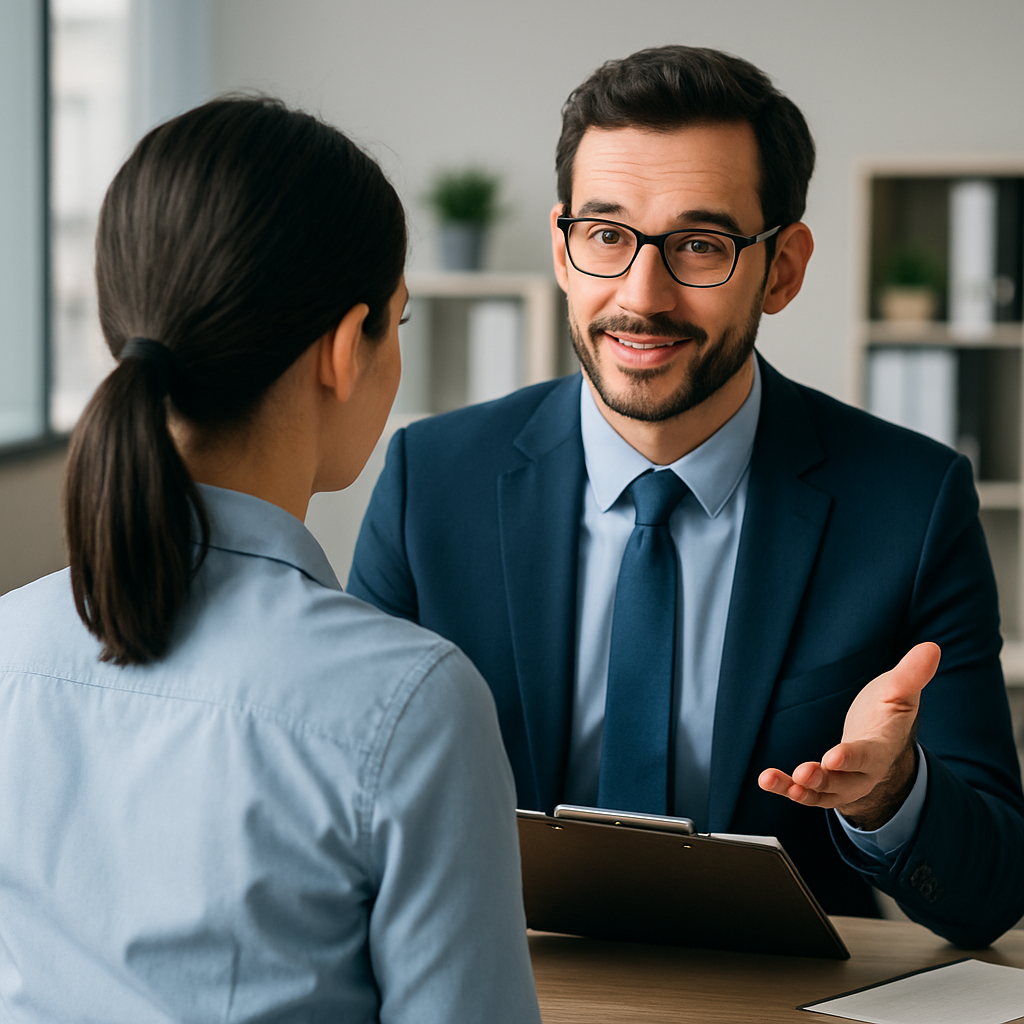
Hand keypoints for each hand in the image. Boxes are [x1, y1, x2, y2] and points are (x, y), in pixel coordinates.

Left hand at [757, 643, 939, 830]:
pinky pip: (804, 792)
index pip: (869, 756)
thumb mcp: (900, 690)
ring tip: (770, 779)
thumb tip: (932, 647)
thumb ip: (912, 674)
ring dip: (798, 789)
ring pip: (821, 793)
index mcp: (882, 749)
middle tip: (803, 774)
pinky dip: (785, 788)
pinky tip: (766, 780)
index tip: (833, 757)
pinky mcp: (823, 785)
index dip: (853, 758)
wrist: (880, 740)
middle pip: (844, 783)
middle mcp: (863, 773)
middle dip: (823, 780)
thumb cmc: (887, 712)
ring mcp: (843, 783)